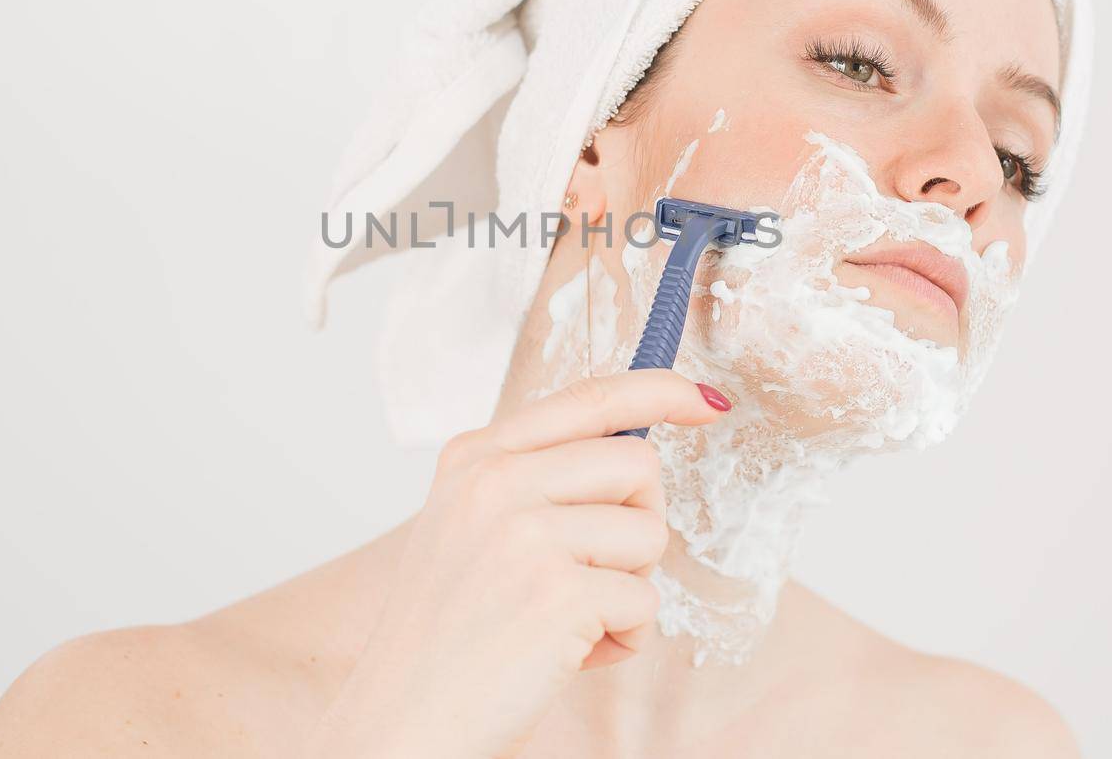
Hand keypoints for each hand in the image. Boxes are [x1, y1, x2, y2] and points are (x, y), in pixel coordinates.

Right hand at [303, 369, 730, 757]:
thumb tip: (638, 447)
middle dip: (640, 522)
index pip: (590, 397)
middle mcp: (495, 481)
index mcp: (475, 456)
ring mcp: (524, 534)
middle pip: (637, 463)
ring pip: (649, 534)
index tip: (706, 399)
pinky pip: (645, 602)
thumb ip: (538, 477)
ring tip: (568, 620)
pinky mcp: (557, 593)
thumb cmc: (450, 632)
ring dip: (629, 588)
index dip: (660, 390)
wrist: (405, 720)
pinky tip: (569, 655)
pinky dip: (623, 639)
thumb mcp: (472, 523)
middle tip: (596, 570)